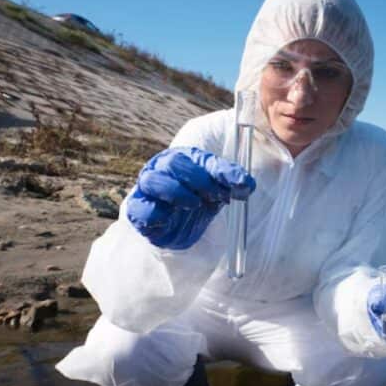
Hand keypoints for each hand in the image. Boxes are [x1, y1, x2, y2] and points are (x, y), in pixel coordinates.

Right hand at [126, 147, 255, 249]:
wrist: (182, 227)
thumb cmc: (201, 199)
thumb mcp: (220, 189)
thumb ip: (232, 183)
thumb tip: (247, 184)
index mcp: (184, 157)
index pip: (203, 157)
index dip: (222, 170)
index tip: (242, 183)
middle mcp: (162, 168)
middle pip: (174, 163)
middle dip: (198, 179)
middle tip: (216, 195)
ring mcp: (147, 189)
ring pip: (153, 181)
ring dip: (177, 193)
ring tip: (195, 205)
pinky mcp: (138, 211)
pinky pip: (140, 209)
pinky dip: (156, 215)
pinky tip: (170, 220)